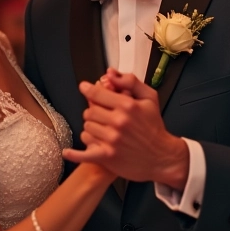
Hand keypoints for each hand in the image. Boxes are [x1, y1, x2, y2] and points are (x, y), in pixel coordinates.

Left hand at [63, 70, 188, 188]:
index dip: (88, 89)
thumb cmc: (154, 127)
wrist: (162, 157)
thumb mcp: (150, 98)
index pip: (97, 93)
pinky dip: (75, 154)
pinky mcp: (108, 156)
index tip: (84, 87)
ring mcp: (112, 139)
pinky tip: (67, 152)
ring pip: (87, 128)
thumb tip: (111, 73)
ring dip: (91, 128)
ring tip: (103, 131)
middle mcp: (118, 121)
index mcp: (127, 106)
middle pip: (90, 111)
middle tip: (103, 116)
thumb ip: (130, 81)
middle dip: (94, 111)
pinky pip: (85, 153)